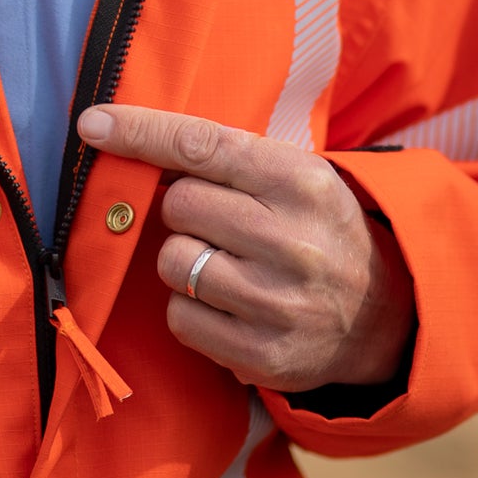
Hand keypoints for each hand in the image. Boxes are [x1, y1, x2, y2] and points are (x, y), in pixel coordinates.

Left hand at [77, 105, 415, 390]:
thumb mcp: (292, 177)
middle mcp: (293, 241)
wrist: (385, 316)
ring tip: (225, 265)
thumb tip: (122, 137)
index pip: (202, 145)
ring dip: (182, 261)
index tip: (92, 123)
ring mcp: (278, 302)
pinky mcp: (263, 354)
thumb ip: (222, 158)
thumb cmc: (316, 229)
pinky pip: (179, 319)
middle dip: (184, 210)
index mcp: (301, 181)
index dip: (140, 132)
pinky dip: (190, 310)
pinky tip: (227, 306)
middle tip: (219, 222)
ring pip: (172, 262)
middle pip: (179, 205)